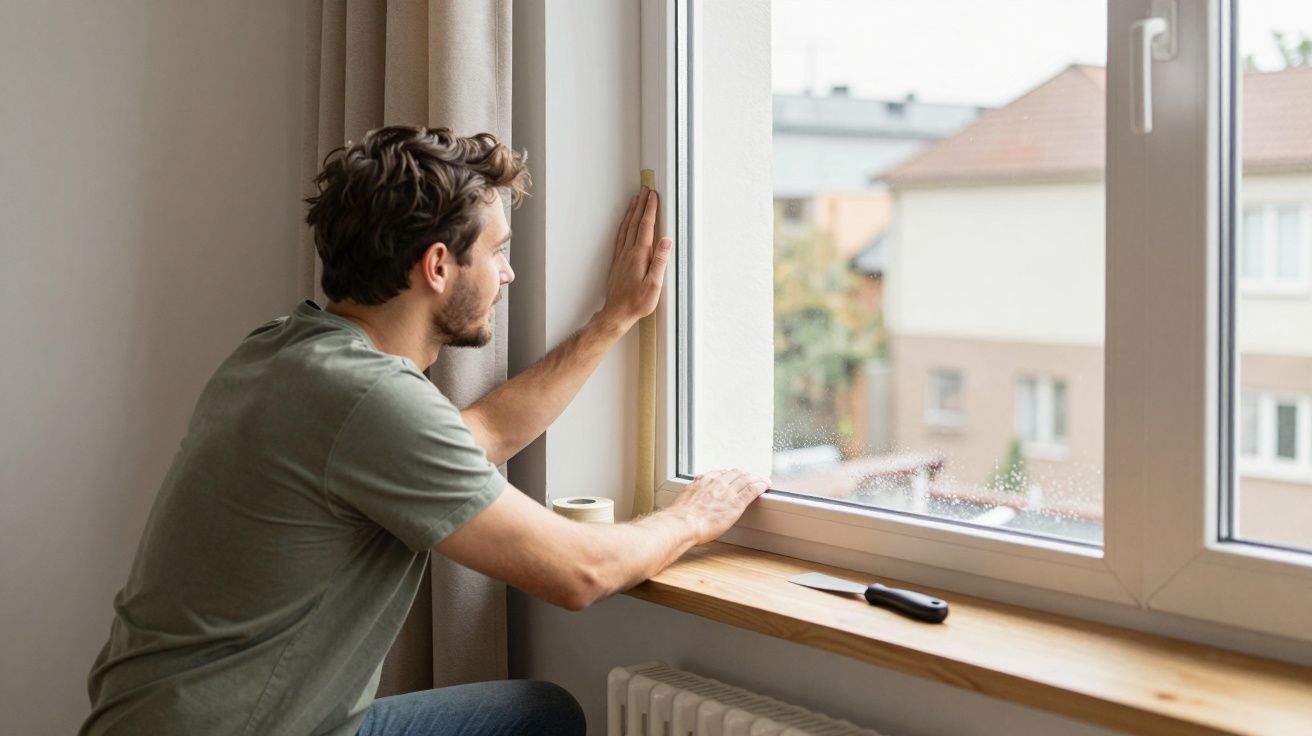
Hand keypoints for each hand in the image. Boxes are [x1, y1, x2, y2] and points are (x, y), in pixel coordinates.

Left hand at [596, 187, 672, 332]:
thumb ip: (660, 261)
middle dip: (641, 205)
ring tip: (635, 200)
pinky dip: (624, 225)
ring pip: (627, 228)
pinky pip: (620, 237)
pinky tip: (625, 223)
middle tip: (645, 190)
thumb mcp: (654, 285)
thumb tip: (666, 241)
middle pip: (636, 223)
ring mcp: (621, 256)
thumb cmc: (637, 302)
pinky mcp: (618, 262)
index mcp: (639, 256)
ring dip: (631, 212)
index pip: (646, 227)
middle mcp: (628, 252)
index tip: (653, 196)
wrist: (616, 313)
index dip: (650, 210)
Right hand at [667, 469, 770, 544]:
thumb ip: (693, 491)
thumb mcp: (685, 497)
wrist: (683, 523)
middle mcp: (717, 483)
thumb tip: (692, 489)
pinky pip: (751, 490)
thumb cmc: (681, 517)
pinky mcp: (736, 504)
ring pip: (746, 479)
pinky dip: (760, 485)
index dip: (731, 474)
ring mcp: (728, 492)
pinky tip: (766, 485)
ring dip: (756, 478)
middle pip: (736, 474)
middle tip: (752, 477)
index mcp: (704, 480)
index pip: (722, 473)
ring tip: (763, 480)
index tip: (735, 476)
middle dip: (746, 475)